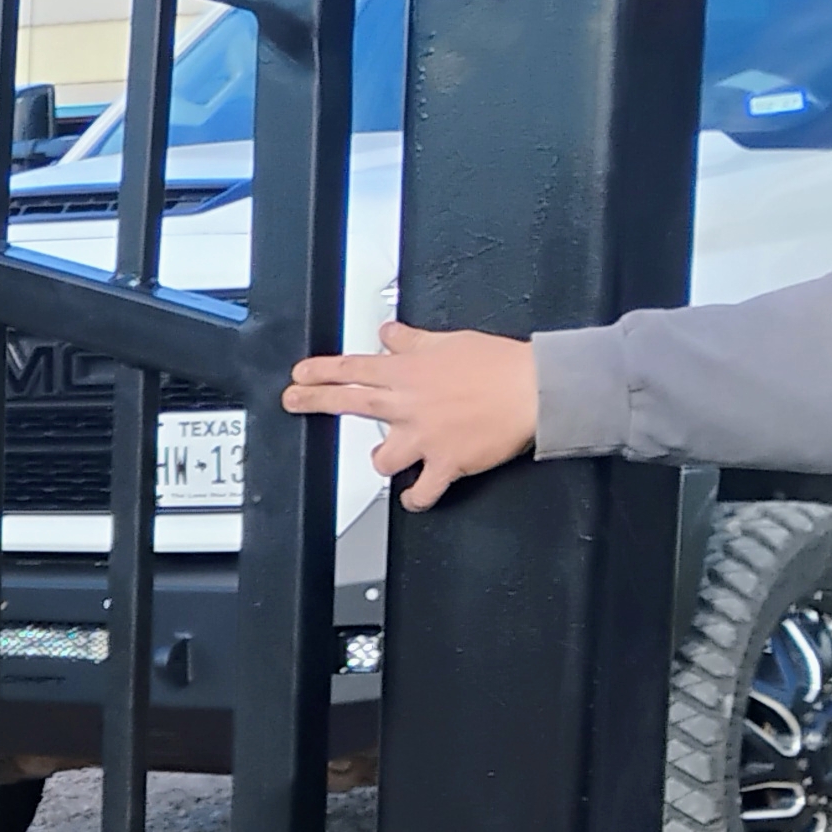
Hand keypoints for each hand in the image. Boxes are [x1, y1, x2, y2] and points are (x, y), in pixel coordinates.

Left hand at [281, 323, 539, 508]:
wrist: (537, 389)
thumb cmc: (502, 364)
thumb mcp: (450, 341)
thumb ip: (413, 341)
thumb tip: (389, 333)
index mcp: (410, 372)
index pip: (355, 368)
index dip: (322, 372)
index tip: (300, 375)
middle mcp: (410, 404)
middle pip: (350, 402)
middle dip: (316, 401)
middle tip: (294, 401)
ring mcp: (425, 436)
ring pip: (381, 458)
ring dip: (382, 460)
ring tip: (386, 458)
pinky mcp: (446, 462)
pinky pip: (422, 491)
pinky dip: (417, 498)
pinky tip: (413, 496)